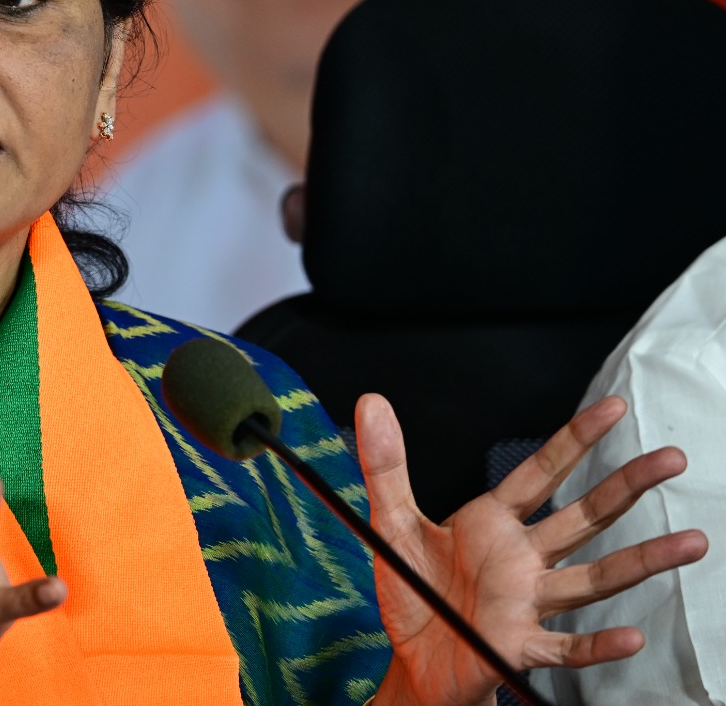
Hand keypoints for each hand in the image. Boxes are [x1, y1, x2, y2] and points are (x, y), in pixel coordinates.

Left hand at [360, 393, 708, 705]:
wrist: (411, 658)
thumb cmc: (414, 591)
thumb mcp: (390, 521)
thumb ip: (384, 464)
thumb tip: (371, 402)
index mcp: (493, 523)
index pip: (541, 472)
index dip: (575, 439)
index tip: (614, 408)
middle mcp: (521, 559)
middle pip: (584, 516)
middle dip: (627, 486)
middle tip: (672, 459)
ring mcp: (527, 602)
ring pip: (593, 578)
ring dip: (641, 561)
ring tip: (691, 542)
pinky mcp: (519, 646)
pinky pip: (566, 645)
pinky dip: (597, 643)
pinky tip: (630, 635)